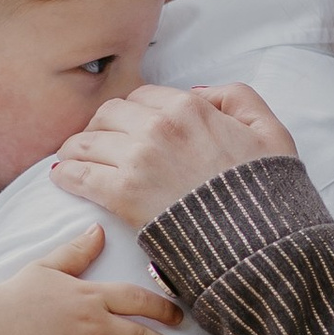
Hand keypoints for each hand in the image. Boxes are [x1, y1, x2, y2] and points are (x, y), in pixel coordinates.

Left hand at [52, 82, 297, 230]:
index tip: (127, 129)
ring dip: (78, 150)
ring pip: (86, 140)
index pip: (142, 96)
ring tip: (75, 161)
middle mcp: (159, 126)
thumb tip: (201, 92)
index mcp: (190, 108)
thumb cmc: (268, 194)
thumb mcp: (271, 132)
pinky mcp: (123, 194)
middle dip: (102, 127)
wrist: (258, 242)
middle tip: (99, 145)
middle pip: (108, 113)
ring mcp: (138, 159)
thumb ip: (239, 98)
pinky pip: (78, 173)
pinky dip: (66, 174)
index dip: (133, 113)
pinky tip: (62, 179)